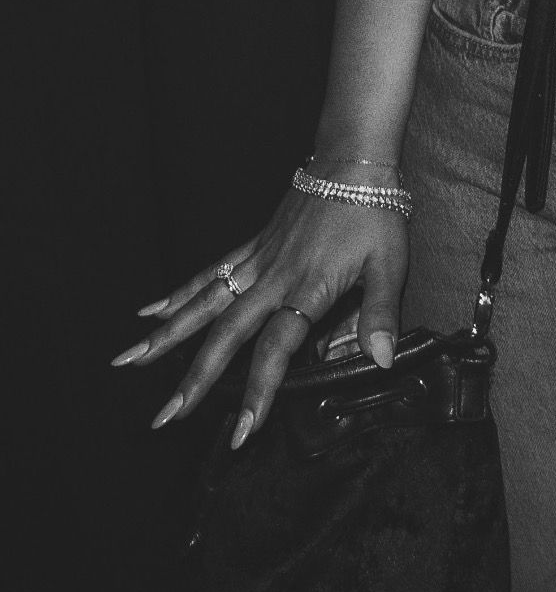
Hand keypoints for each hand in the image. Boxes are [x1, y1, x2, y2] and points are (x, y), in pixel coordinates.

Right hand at [112, 171, 408, 449]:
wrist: (354, 162)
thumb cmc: (375, 214)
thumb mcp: (390, 264)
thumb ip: (381, 313)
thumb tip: (383, 360)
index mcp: (307, 288)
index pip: (277, 349)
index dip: (260, 391)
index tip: (242, 430)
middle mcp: (272, 279)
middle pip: (226, 336)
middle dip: (194, 379)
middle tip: (164, 417)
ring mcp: (257, 262)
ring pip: (204, 304)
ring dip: (166, 336)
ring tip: (128, 363)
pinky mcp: (252, 246)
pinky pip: (210, 274)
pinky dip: (178, 293)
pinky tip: (148, 311)